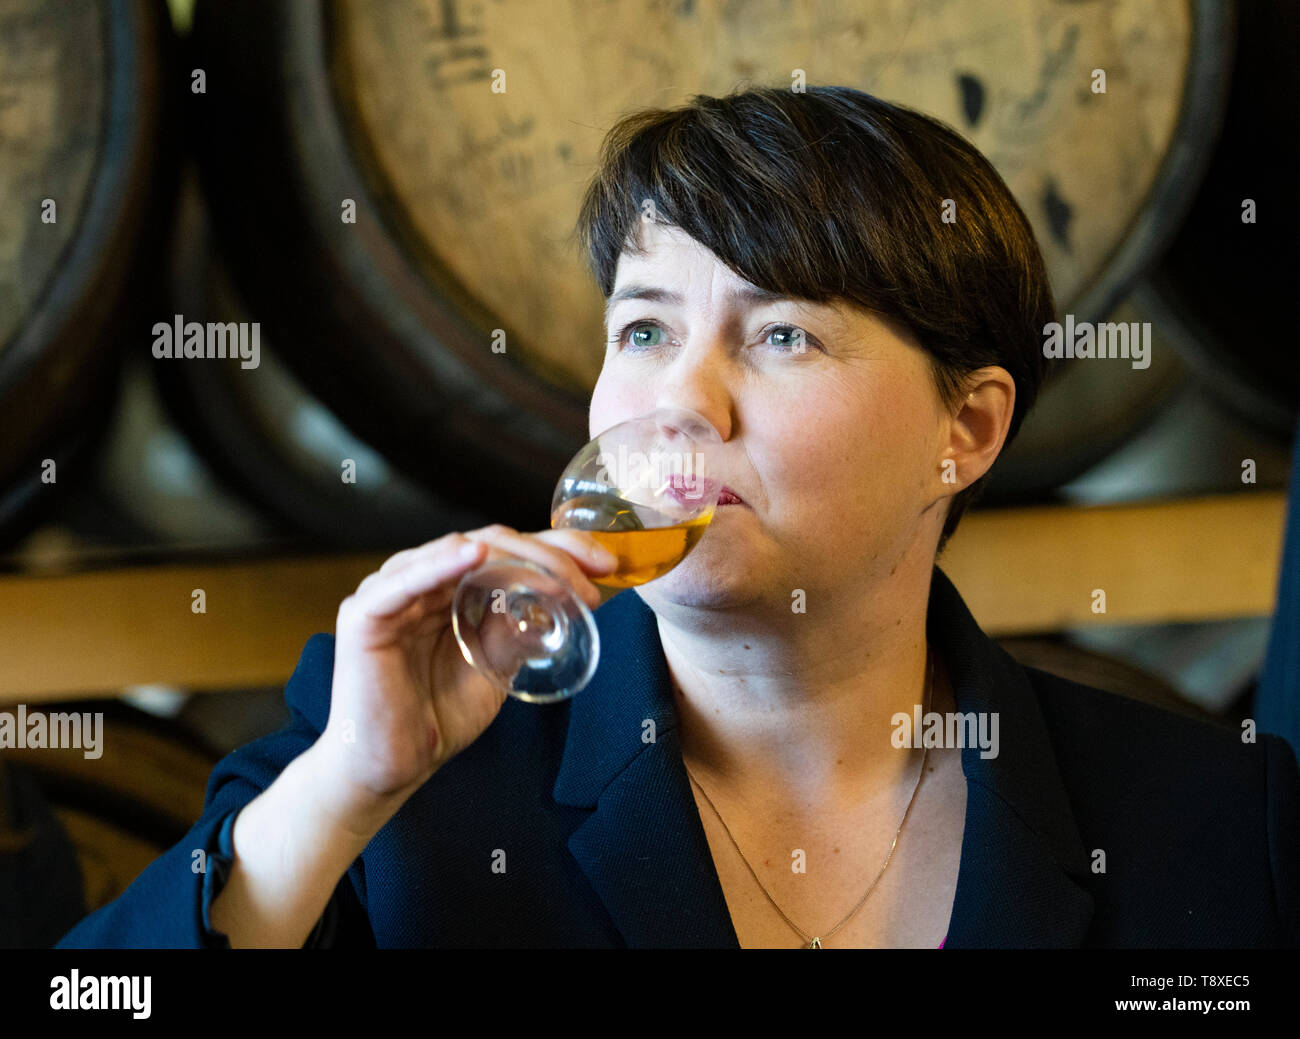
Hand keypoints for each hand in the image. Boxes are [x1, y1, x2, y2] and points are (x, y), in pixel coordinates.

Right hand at [308, 525, 616, 832]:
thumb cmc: (436, 716)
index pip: (509, 549)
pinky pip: (403, 581)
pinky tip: (474, 554)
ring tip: (557, 579)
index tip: (606, 566)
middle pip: (491, 542)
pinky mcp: (364, 614)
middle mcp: (421, 577)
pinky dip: (439, 564)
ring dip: (513, 559)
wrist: (391, 769)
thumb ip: (518, 630)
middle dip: (549, 556)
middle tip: (591, 582)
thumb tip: (564, 602)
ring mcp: (391, 590)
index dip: (560, 548)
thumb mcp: (495, 666)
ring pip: (457, 550)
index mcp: (451, 585)